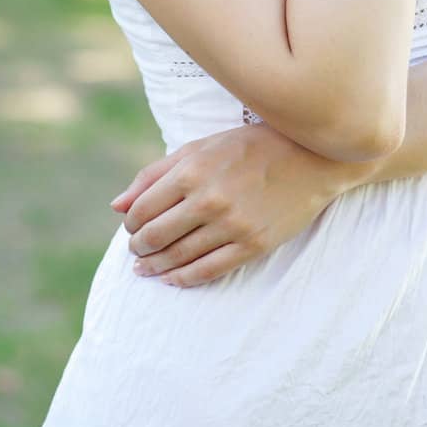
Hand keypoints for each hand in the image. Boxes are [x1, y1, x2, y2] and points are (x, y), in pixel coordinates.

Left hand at [109, 122, 359, 287]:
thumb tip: (117, 206)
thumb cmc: (248, 147)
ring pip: (179, 257)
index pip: (142, 210)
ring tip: (146, 268)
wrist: (309, 157)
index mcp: (191, 169)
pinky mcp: (252, 244)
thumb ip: (155, 174)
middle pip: (155, 236)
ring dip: (156, 266)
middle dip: (140, 247)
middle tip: (137, 250)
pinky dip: (183, 279)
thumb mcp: (200, 148)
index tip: (132, 227)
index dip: (131, 224)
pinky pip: (208, 270)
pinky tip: (171, 279)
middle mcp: (208, 198)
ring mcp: (232, 224)